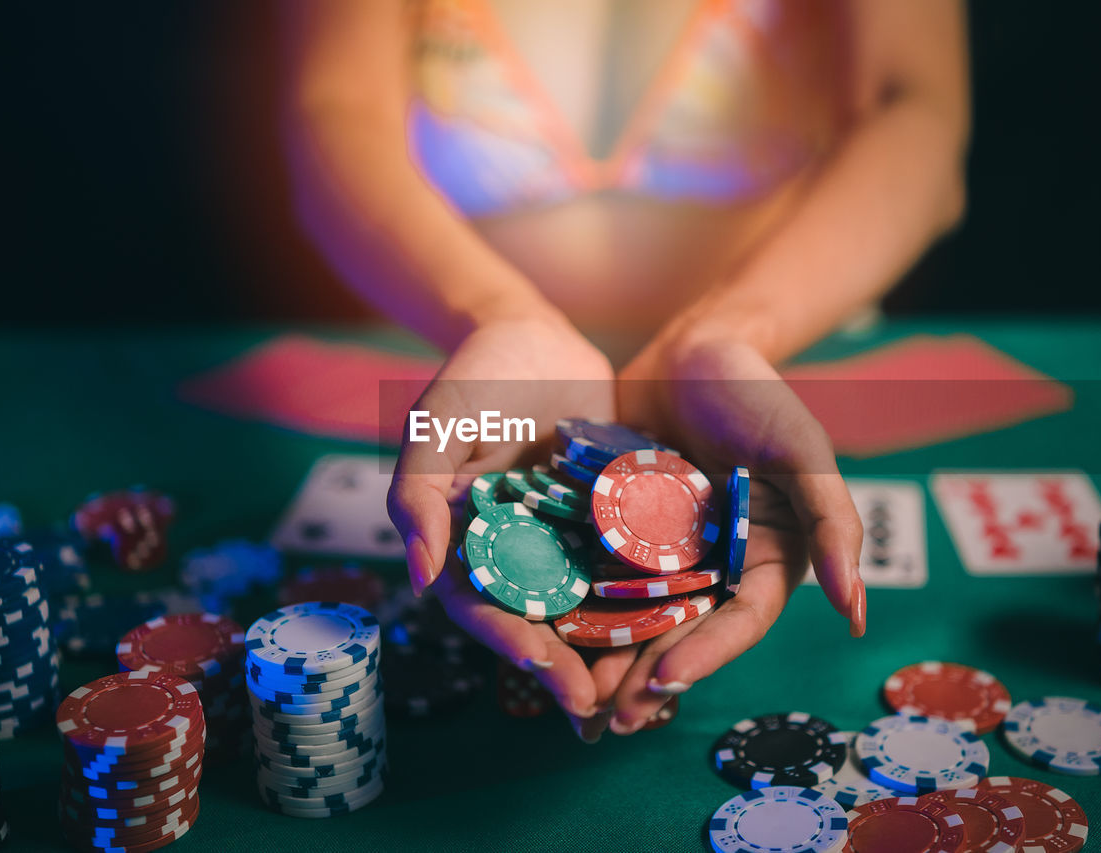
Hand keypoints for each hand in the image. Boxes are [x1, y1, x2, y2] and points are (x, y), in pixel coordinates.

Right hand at [386, 315, 621, 731]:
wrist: (535, 334)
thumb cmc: (473, 377)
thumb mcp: (435, 426)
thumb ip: (418, 496)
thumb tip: (421, 578)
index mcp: (469, 545)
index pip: (483, 607)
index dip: (508, 640)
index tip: (541, 666)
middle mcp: (520, 553)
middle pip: (539, 622)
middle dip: (565, 667)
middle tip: (597, 707)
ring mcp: (567, 539)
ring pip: (590, 606)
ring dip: (611, 650)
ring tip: (642, 690)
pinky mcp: (613, 519)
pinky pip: (632, 562)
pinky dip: (651, 595)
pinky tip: (682, 622)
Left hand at [592, 331, 864, 734]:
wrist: (690, 348)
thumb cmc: (756, 391)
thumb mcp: (802, 448)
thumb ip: (832, 521)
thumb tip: (858, 613)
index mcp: (767, 558)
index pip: (739, 621)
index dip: (706, 656)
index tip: (665, 681)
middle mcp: (716, 565)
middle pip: (685, 633)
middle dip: (648, 677)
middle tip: (607, 719)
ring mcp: (665, 553)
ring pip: (638, 618)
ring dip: (610, 660)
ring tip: (574, 697)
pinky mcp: (620, 533)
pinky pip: (599, 576)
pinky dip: (580, 608)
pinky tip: (547, 634)